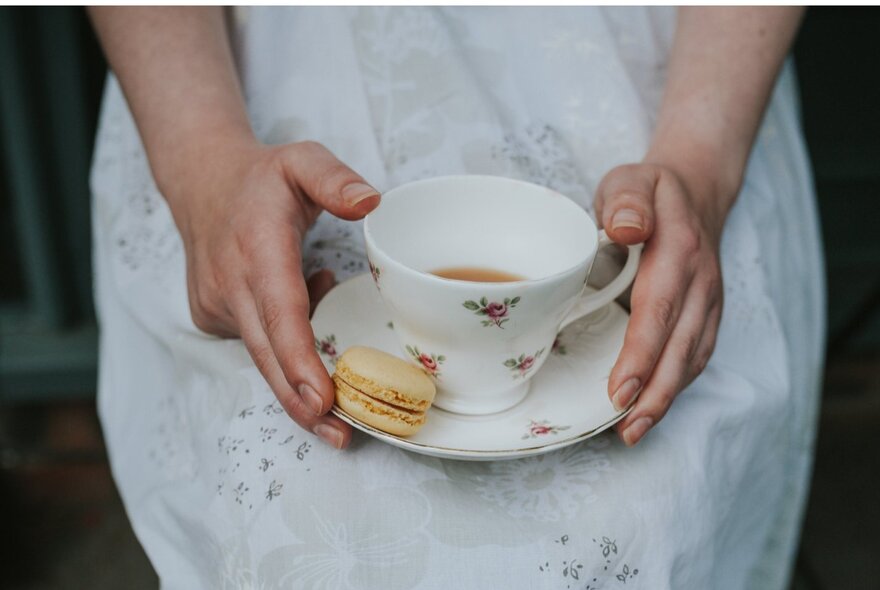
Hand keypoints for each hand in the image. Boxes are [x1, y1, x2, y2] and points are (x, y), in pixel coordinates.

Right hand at [162, 139, 380, 448]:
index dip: (301, 363)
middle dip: (303, 402)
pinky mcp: (209, 316)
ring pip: (262, 354)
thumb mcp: (302, 159)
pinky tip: (300, 310)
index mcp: (258, 249)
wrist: (201, 182)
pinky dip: (282, 342)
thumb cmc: (261, 177)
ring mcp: (215, 304)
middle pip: (268, 356)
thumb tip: (371, 202)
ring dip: (298, 373)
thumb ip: (336, 178)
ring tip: (338, 384)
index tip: (323, 401)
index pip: (280, 315)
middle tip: (342, 436)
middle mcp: (231, 283)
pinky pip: (255, 341)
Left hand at [594, 162, 725, 445]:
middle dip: (654, 394)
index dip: (640, 356)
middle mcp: (701, 282)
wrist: (697, 188)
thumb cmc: (651, 190)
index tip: (618, 391)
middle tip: (626, 430)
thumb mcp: (631, 179)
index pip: (658, 312)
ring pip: (692, 357)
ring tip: (633, 431)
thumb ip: (627, 200)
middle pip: (680, 347)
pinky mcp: (708, 312)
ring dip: (666, 398)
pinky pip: (697, 353)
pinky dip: (677, 384)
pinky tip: (653, 405)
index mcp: (678, 252)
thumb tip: (626, 229)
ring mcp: (709, 300)